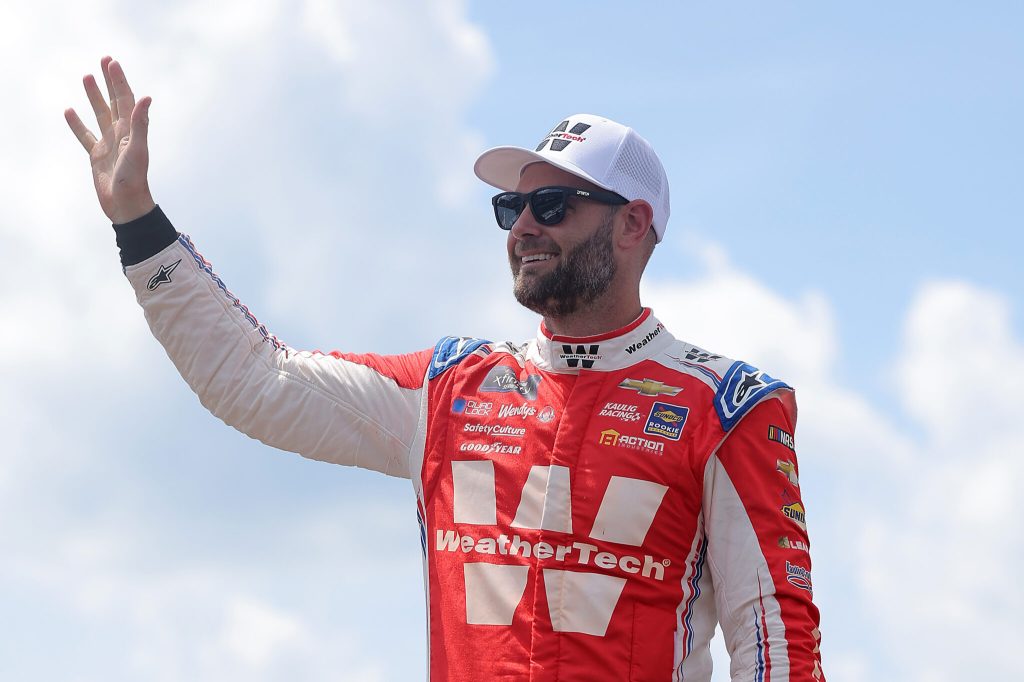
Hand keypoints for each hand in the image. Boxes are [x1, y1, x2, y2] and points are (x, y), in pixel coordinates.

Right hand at [65, 57, 155, 223]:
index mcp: (131, 130)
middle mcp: (121, 134)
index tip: (112, 63)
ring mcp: (109, 144)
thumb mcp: (137, 149)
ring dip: (93, 96)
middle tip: (104, 61)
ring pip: (99, 114)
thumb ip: (140, 123)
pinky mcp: (97, 156)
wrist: (126, 205)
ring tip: (87, 77)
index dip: (119, 80)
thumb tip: (146, 97)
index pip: (126, 99)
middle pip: (114, 102)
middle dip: (109, 82)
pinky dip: (77, 124)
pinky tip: (69, 111)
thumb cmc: (134, 179)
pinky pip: (85, 136)